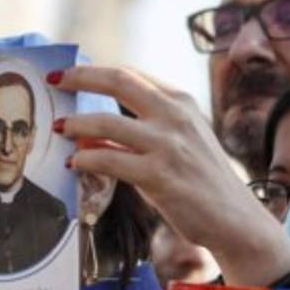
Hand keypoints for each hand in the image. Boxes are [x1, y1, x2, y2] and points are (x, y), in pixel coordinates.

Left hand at [50, 65, 289, 285]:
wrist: (235, 219)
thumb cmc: (204, 182)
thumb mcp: (183, 141)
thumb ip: (145, 129)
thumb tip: (93, 130)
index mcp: (182, 102)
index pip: (132, 75)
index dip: (95, 70)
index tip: (69, 73)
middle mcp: (176, 116)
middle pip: (119, 81)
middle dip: (80, 77)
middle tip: (54, 81)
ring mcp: (168, 145)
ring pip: (106, 122)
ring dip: (76, 124)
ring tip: (59, 128)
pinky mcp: (158, 176)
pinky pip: (109, 159)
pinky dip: (86, 158)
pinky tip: (76, 163)